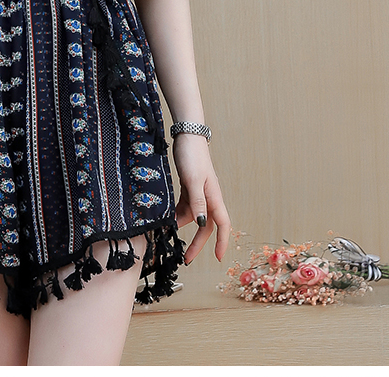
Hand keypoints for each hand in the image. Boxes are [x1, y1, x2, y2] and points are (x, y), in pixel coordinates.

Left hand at [171, 133, 230, 264]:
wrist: (187, 135)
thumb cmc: (192, 155)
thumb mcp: (192, 180)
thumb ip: (197, 202)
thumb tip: (203, 224)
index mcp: (213, 196)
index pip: (223, 224)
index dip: (222, 242)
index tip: (218, 258)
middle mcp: (208, 197)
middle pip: (207, 226)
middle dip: (198, 243)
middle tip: (186, 258)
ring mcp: (199, 192)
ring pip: (195, 216)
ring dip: (185, 228)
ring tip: (172, 239)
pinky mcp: (189, 187)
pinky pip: (186, 206)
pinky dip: (179, 215)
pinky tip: (169, 220)